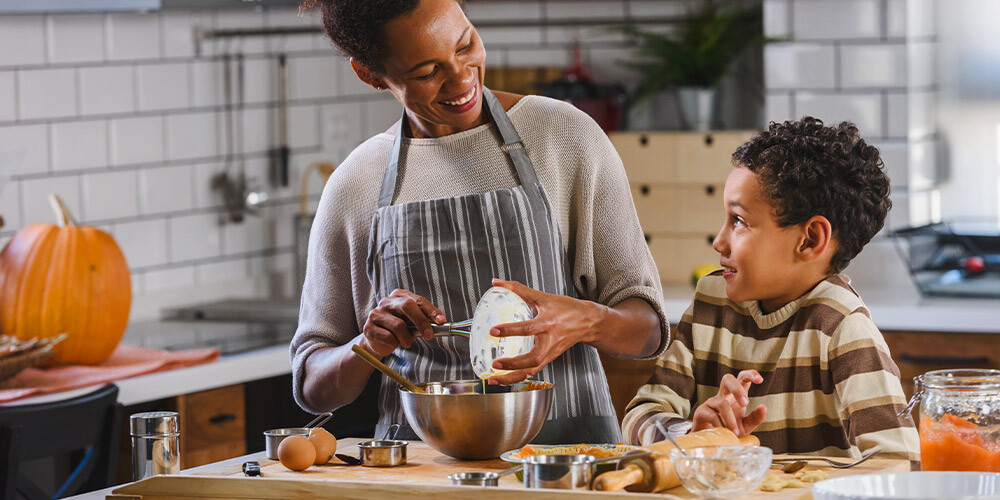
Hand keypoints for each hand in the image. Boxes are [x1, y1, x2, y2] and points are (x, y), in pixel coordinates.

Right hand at [359, 289, 445, 357]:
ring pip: (398, 325)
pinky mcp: (368, 328)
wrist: (378, 342)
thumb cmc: (399, 330)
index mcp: (400, 296)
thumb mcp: (413, 322)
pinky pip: (388, 337)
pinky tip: (393, 343)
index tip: (441, 321)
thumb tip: (440, 323)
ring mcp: (376, 313)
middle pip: (407, 306)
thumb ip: (424, 319)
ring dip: (407, 338)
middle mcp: (386, 301)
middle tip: (429, 336)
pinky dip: (395, 343)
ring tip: (406, 342)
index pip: (418, 300)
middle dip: (421, 321)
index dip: (431, 310)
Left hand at [487, 279, 607, 384]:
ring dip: (513, 377)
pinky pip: (534, 371)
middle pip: (532, 358)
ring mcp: (551, 353)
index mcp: (548, 323)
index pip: (528, 328)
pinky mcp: (550, 359)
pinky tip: (506, 380)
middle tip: (495, 364)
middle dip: (513, 364)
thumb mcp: (543, 296)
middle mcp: (550, 341)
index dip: (510, 330)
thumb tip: (497, 282)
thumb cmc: (566, 309)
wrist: (587, 322)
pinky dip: (519, 377)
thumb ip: (519, 289)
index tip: (493, 331)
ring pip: (532, 370)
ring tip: (495, 379)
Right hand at [691, 370, 766, 436]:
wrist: (711, 443)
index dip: (750, 374)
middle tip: (744, 404)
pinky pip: (712, 415)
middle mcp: (723, 395)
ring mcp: (711, 402)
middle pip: (727, 379)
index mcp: (735, 395)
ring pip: (722, 403)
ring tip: (735, 432)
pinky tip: (724, 433)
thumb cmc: (729, 430)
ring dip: (730, 418)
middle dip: (737, 389)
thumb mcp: (745, 426)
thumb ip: (755, 418)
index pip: (742, 378)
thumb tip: (763, 407)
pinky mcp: (701, 412)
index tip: (760, 380)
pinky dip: (721, 426)